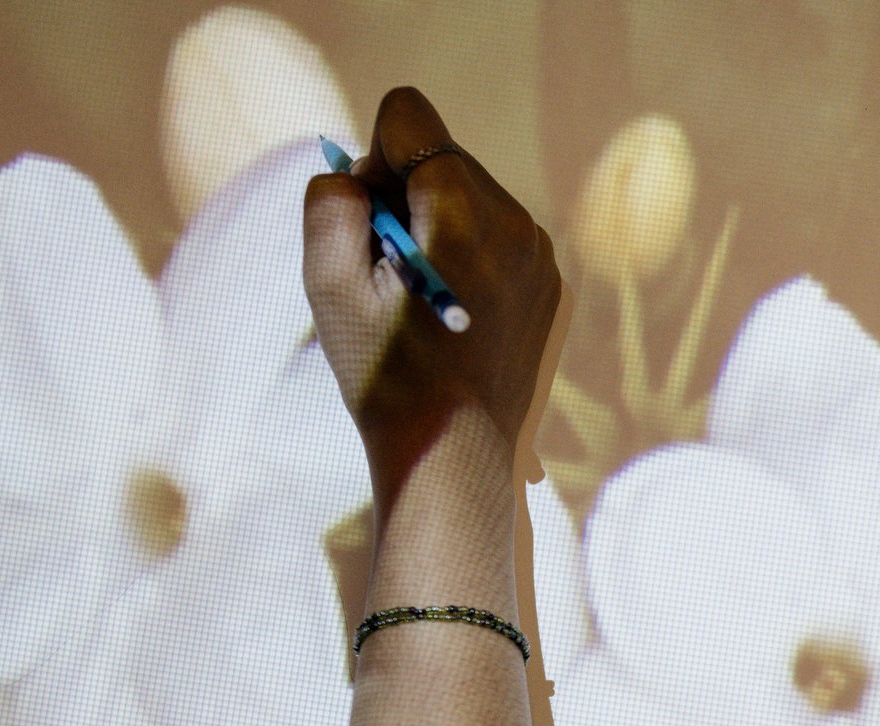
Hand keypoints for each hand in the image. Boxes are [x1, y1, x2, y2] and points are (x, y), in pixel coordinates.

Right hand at [302, 87, 561, 516]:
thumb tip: (355, 169)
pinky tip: (452, 312)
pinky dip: (465, 255)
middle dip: (403, 192)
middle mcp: (515, 221)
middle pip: (440, 155)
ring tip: (420, 297)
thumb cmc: (387, 376)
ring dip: (433, 225)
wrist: (456, 456)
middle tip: (387, 269)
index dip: (372, 157)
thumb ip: (331, 200)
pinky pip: (495, 235)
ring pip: (469, 194)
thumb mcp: (329, 284)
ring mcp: (540, 253)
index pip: (408, 116)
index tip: (368, 218)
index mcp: (462, 212)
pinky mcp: (550, 282)